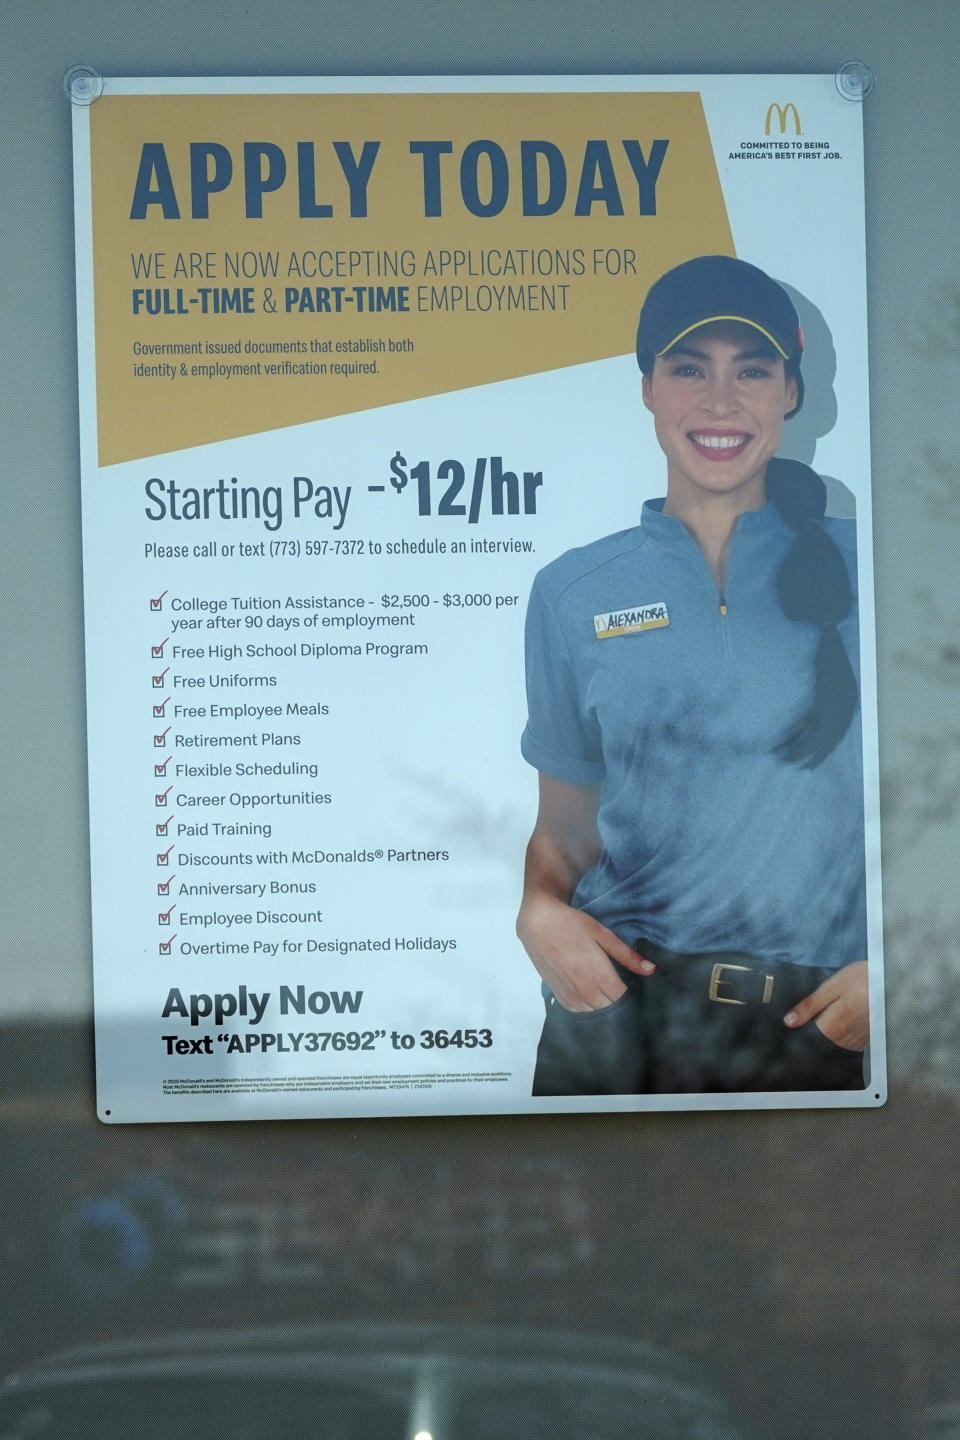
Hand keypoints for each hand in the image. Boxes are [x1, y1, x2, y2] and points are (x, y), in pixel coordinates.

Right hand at [517, 894, 653, 1011]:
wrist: (537, 923)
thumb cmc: (571, 925)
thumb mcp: (602, 934)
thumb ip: (627, 955)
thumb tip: (651, 970)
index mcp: (600, 976)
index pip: (625, 1001)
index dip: (633, 996)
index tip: (637, 987)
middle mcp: (585, 991)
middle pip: (611, 1010)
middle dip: (620, 1002)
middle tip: (623, 988)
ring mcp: (571, 996)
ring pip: (595, 1014)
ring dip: (604, 1006)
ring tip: (607, 991)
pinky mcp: (559, 995)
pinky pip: (578, 1011)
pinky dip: (588, 1007)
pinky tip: (591, 994)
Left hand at [783, 960, 868, 1050]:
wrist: (891, 980)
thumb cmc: (862, 980)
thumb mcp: (831, 987)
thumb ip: (809, 1006)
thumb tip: (789, 1021)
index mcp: (833, 1025)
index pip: (809, 1042)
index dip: (799, 1038)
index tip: (793, 1033)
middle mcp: (846, 1037)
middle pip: (823, 1046)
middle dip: (813, 1038)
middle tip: (811, 1024)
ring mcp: (858, 1039)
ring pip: (836, 1047)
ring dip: (828, 1039)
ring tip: (828, 1022)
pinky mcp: (867, 1037)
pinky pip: (850, 1045)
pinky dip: (842, 1039)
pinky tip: (841, 1026)